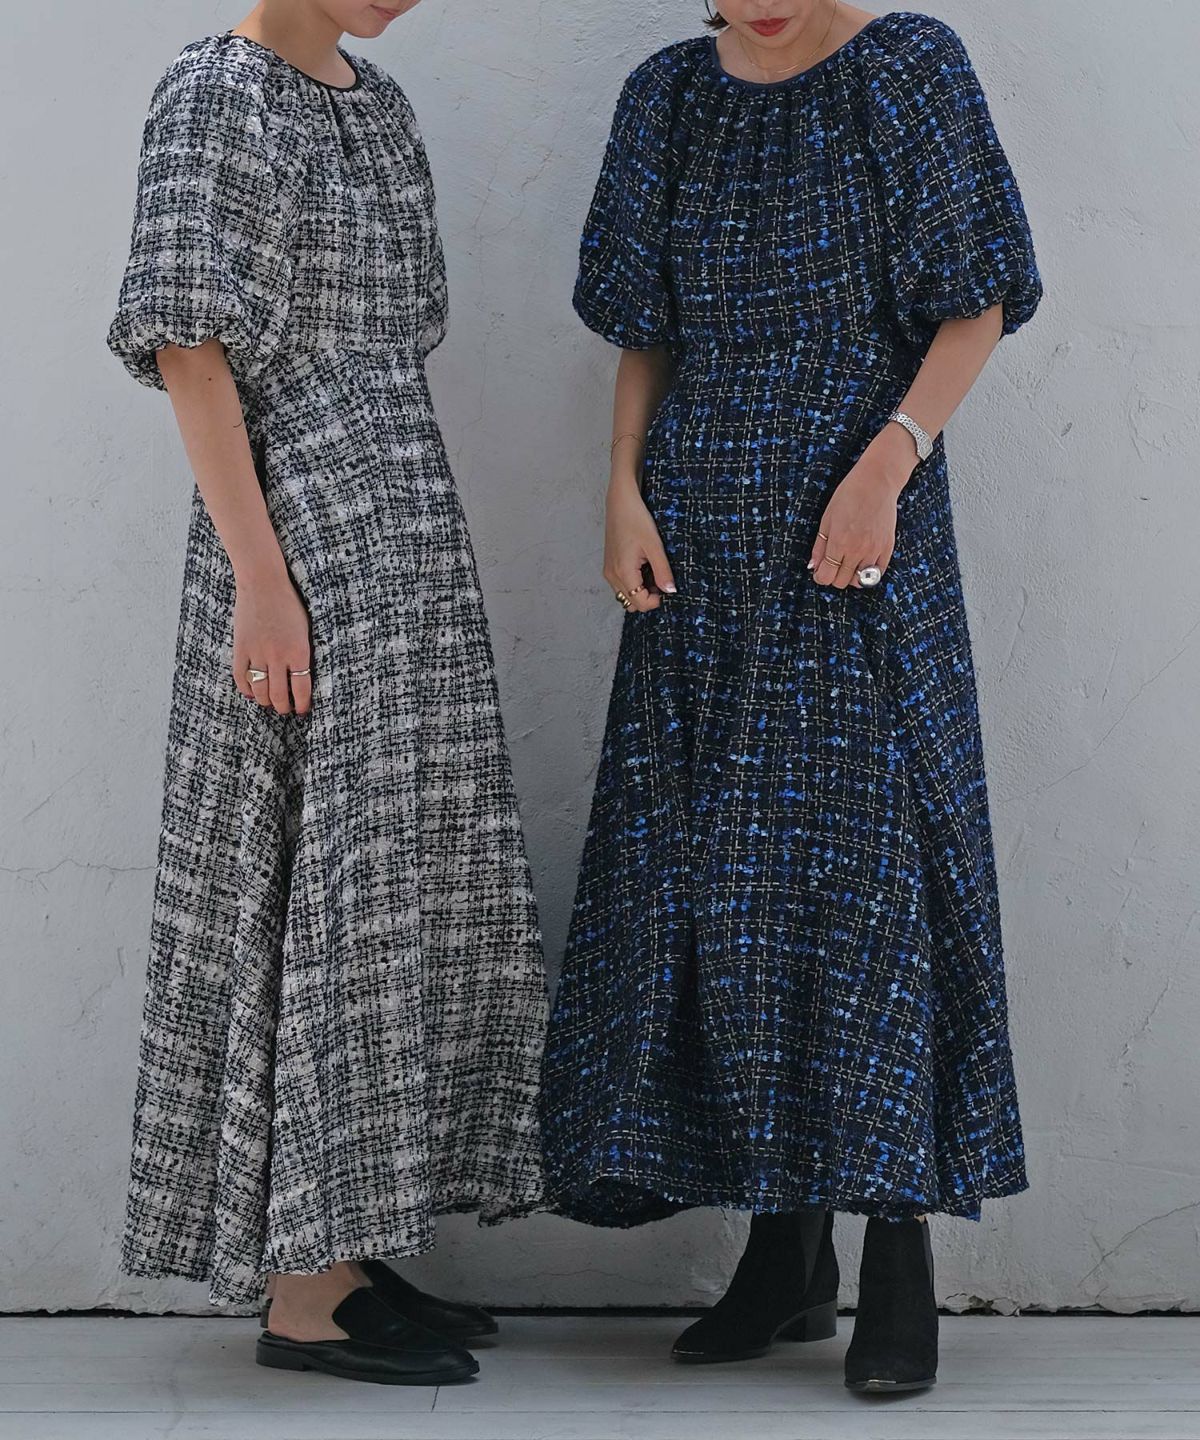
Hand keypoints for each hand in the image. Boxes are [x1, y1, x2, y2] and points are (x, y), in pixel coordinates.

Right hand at [232, 571, 312, 715]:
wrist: (263, 582)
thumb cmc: (289, 603)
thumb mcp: (306, 629)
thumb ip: (303, 653)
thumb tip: (303, 676)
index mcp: (299, 651)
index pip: (301, 689)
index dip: (302, 704)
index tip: (303, 710)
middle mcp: (277, 656)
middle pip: (279, 695)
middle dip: (283, 707)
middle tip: (286, 710)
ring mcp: (257, 653)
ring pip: (260, 690)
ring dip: (266, 701)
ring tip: (270, 703)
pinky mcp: (240, 648)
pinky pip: (241, 677)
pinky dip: (246, 689)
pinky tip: (252, 693)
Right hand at [604, 476, 676, 612]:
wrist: (620, 502)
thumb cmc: (636, 519)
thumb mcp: (655, 546)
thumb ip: (662, 571)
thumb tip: (671, 591)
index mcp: (623, 572)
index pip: (641, 603)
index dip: (657, 600)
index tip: (667, 585)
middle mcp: (612, 575)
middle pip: (632, 603)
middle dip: (648, 597)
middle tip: (660, 579)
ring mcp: (609, 571)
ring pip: (626, 595)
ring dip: (640, 591)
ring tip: (652, 571)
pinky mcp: (609, 565)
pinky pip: (622, 585)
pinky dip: (634, 583)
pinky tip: (643, 567)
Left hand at [808, 435, 913, 589]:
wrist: (877, 482)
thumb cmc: (849, 495)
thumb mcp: (827, 519)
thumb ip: (820, 545)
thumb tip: (814, 566)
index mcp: (839, 542)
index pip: (826, 576)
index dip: (820, 577)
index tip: (820, 572)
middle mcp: (857, 550)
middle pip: (841, 581)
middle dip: (833, 576)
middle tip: (833, 565)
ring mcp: (874, 550)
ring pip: (860, 581)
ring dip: (851, 576)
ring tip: (848, 563)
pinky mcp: (888, 547)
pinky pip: (878, 573)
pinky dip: (869, 573)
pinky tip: (862, 562)